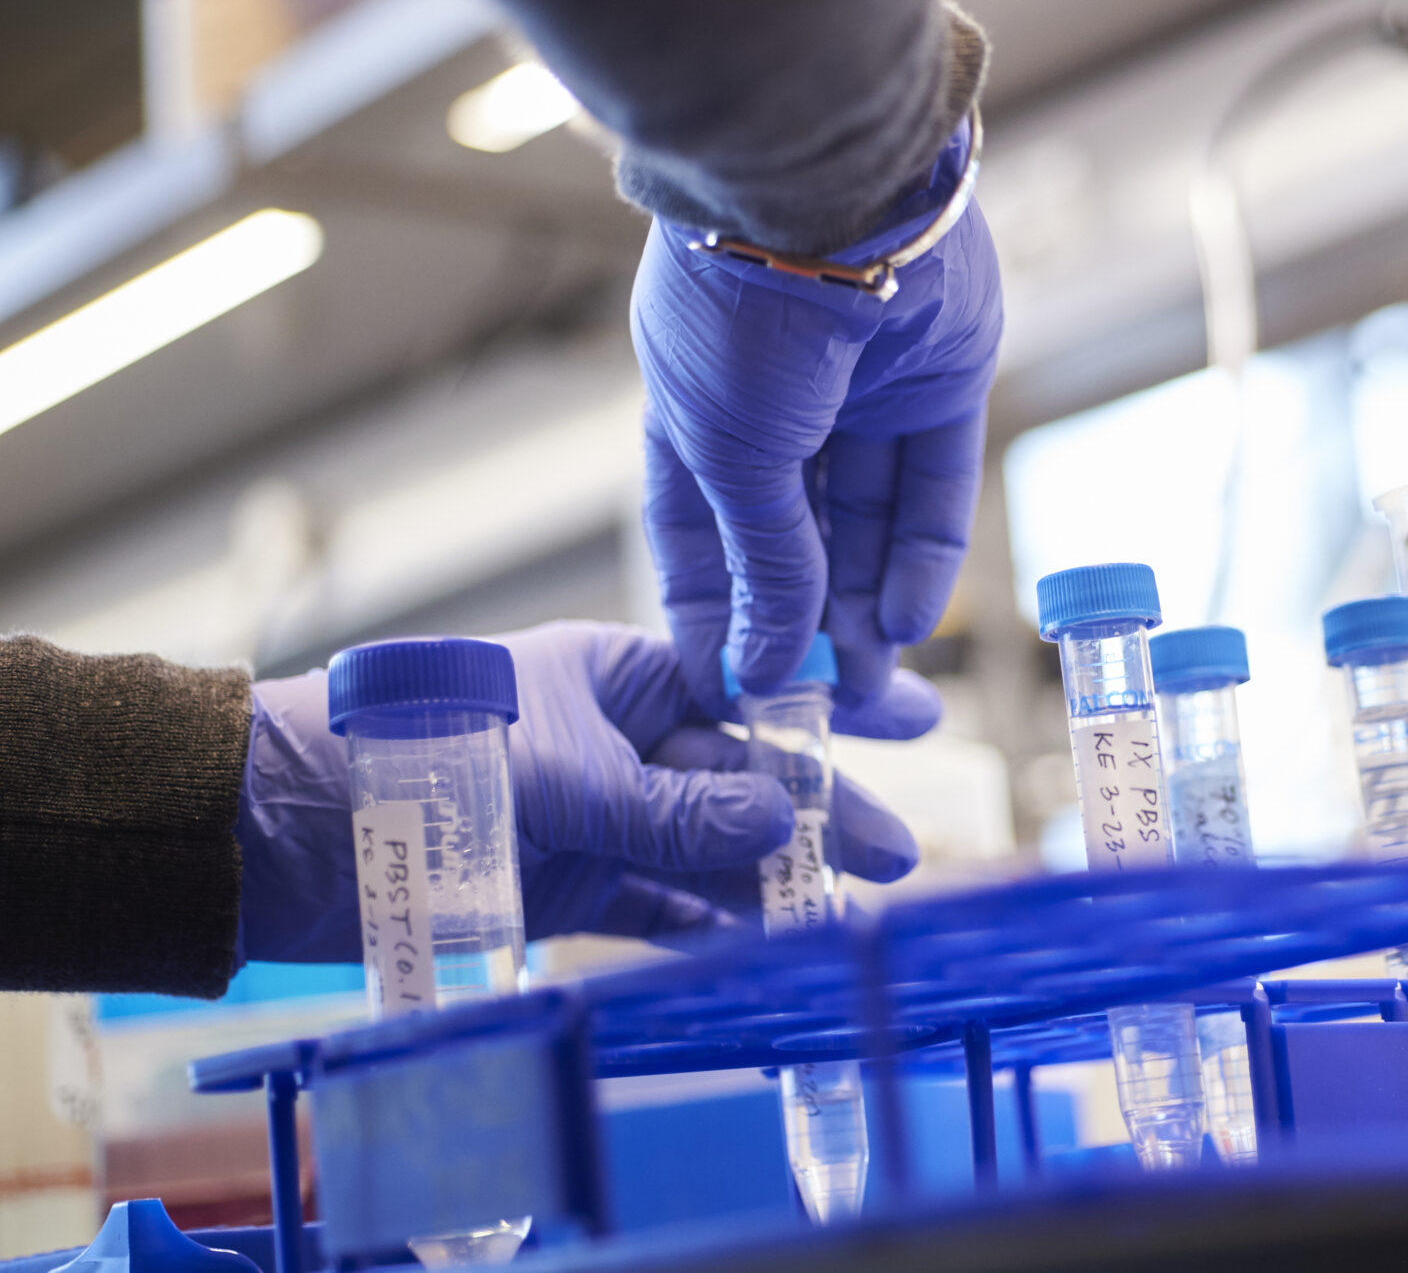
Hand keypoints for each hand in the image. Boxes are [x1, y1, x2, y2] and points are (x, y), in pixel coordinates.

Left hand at [235, 621, 919, 962]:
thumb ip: (672, 810)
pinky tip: (765, 942)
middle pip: (742, 778)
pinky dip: (706, 923)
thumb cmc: (418, 757)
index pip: (749, 686)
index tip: (912, 715)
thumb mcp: (561, 777)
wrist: (289, 830)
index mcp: (621, 673)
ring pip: (709, 848)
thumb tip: (782, 823)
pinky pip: (659, 903)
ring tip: (846, 916)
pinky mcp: (571, 883)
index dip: (830, 706)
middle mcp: (621, 740)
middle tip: (898, 851)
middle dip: (819, 810)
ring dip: (772, 880)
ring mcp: (601, 816)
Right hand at [633, 122, 1002, 713]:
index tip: (730, 693)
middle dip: (810, 626)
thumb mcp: (731, 456)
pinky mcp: (939, 379)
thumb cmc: (741, 312)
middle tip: (828, 711)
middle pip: (797, 539)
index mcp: (696, 416)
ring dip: (867, 604)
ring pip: (867, 521)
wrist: (831, 195)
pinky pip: (932, 483)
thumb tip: (767, 663)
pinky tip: (908, 618)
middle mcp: (778, 407)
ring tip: (879, 686)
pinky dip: (923, 552)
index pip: (702, 541)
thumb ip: (763, 561)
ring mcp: (860, 392)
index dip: (715, 616)